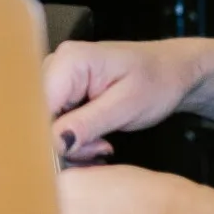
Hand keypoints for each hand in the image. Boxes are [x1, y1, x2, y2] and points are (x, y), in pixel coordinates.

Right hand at [43, 39, 198, 160]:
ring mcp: (58, 77)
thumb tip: (55, 143)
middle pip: (40, 116)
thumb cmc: (158, 82)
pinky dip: (75, 137)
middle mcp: (55, 64)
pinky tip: (96, 141)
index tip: (82, 153)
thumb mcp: (127, 107)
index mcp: (69, 60)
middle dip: (65, 142)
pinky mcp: (64, 90)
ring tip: (102, 146)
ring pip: (47, 122)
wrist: (174, 71)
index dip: (52, 137)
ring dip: (72, 143)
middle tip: (100, 151)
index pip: (40, 106)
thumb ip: (88, 124)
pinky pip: (57, 121)